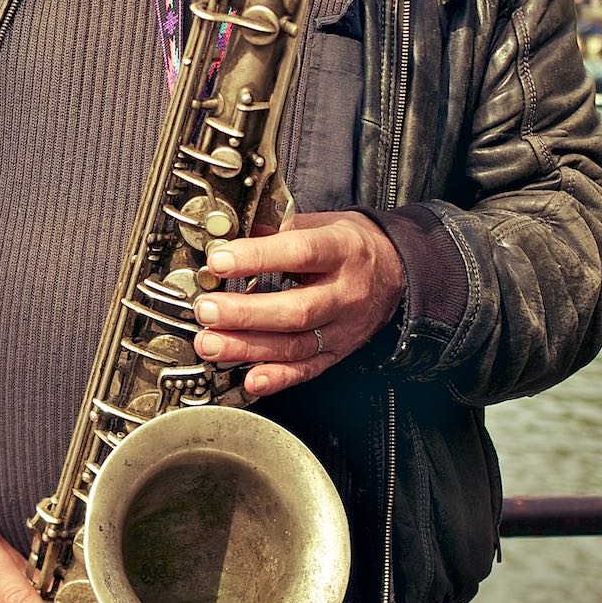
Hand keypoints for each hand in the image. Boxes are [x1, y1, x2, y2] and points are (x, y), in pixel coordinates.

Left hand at [192, 210, 403, 397]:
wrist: (394, 272)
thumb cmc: (350, 245)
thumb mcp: (321, 224)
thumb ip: (277, 230)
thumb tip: (230, 234)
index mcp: (342, 250)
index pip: (298, 254)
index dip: (256, 258)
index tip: (219, 261)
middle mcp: (345, 292)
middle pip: (295, 309)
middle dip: (245, 313)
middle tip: (207, 310)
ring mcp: (343, 327)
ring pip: (295, 345)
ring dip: (247, 348)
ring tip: (210, 343)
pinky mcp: (338, 352)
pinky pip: (307, 370)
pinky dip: (278, 378)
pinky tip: (251, 379)